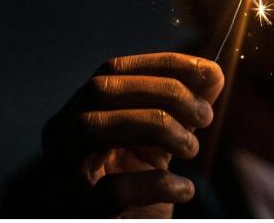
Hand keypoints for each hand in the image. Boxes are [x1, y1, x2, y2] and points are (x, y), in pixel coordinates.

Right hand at [41, 52, 224, 216]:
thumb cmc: (140, 192)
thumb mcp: (161, 144)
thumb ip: (182, 108)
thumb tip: (212, 73)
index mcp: (76, 116)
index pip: (112, 70)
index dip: (163, 65)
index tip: (209, 71)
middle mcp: (60, 141)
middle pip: (99, 90)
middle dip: (163, 92)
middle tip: (205, 115)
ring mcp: (62, 177)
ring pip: (92, 127)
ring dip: (156, 126)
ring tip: (191, 148)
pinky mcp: (80, 214)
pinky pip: (112, 191)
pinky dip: (157, 184)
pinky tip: (183, 188)